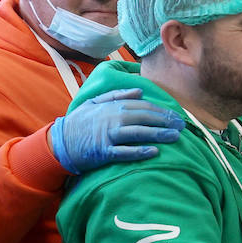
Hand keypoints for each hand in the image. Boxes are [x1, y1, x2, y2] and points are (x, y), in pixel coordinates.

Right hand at [50, 88, 183, 174]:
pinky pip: (124, 152)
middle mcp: (112, 119)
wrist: (59, 142)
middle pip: (143, 118)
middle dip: (165, 121)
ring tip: (175, 137)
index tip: (176, 116)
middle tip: (182, 126)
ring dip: (158, 134)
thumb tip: (139, 90)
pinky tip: (154, 152)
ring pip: (137, 133)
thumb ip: (117, 95)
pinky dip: (139, 151)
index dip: (161, 111)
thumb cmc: (80, 122)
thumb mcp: (95, 102)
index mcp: (112, 107)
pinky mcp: (103, 152)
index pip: (142, 106)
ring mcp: (108, 136)